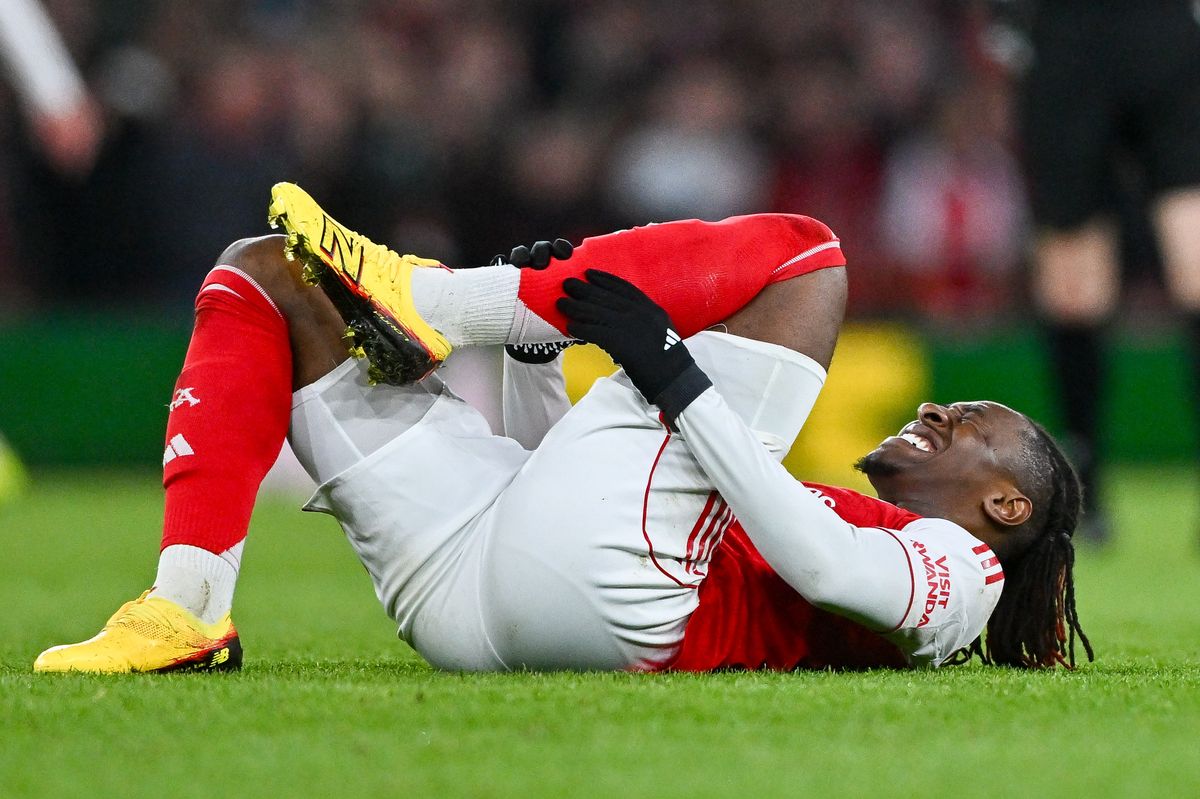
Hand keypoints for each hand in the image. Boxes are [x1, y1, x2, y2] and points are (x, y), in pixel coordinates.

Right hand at [502, 238, 576, 362]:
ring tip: (524, 266)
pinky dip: (500, 261)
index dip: (563, 248)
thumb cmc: (555, 324)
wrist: (533, 340)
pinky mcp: (504, 277)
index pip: (561, 249)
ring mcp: (521, 270)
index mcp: (558, 268)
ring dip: (523, 256)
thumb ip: (579, 313)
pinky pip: (500, 263)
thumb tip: (592, 323)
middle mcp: (539, 265)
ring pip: (521, 253)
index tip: (566, 256)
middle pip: (541, 248)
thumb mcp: (569, 317)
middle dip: (542, 252)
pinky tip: (504, 265)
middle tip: (543, 265)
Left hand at [557, 270, 710, 423]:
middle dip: (585, 289)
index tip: (589, 273)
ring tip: (561, 303)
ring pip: (597, 312)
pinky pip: (595, 332)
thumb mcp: (663, 332)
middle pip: (606, 297)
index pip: (624, 288)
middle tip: (567, 283)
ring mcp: (632, 327)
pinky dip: (581, 328)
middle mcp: (642, 313)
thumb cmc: (669, 362)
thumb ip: (646, 321)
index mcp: (652, 309)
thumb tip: (624, 320)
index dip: (604, 279)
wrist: (676, 380)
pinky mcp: (622, 343)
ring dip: (576, 307)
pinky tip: (570, 327)